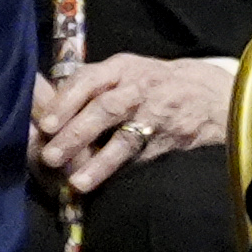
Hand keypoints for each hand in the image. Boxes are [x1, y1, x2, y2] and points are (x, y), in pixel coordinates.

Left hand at [37, 51, 235, 197]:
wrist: (209, 94)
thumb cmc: (151, 83)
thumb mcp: (125, 71)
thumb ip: (90, 85)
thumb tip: (41, 106)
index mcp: (122, 67)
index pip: (89, 80)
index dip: (66, 102)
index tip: (46, 125)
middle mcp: (140, 88)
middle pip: (105, 109)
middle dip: (76, 133)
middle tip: (51, 156)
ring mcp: (157, 115)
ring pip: (126, 139)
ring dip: (100, 162)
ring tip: (77, 182)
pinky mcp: (171, 140)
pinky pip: (142, 157)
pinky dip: (121, 171)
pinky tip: (104, 184)